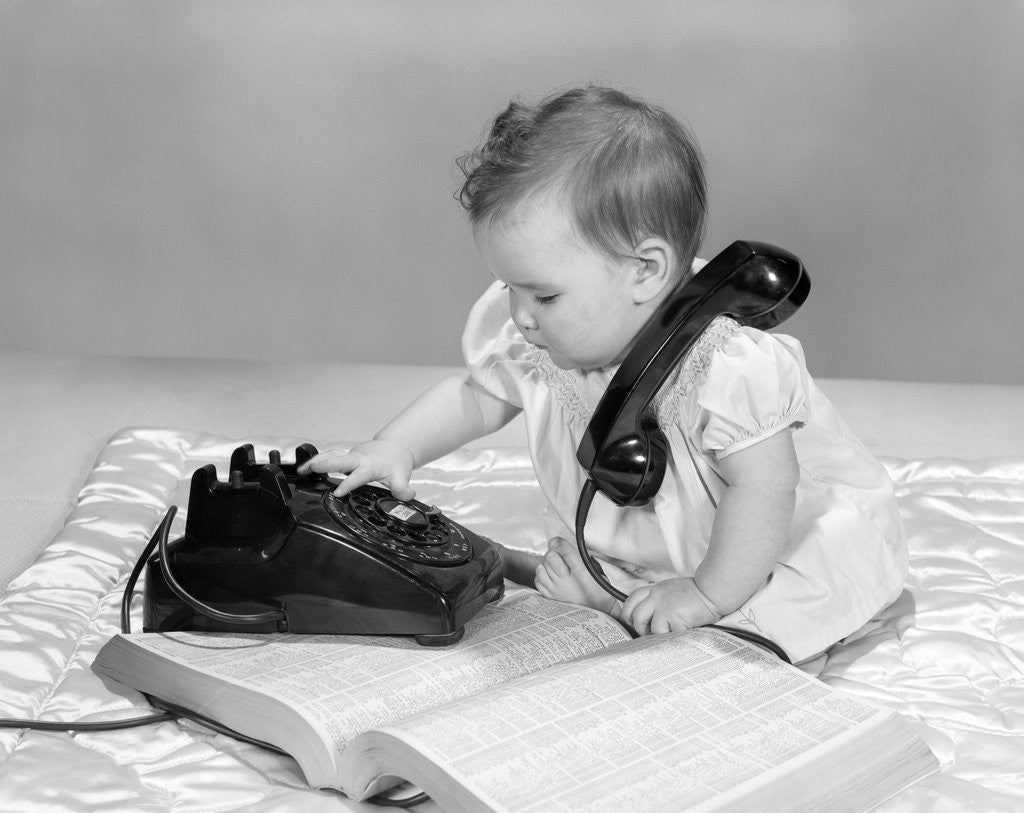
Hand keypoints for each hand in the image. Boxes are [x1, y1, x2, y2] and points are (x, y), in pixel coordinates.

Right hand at [296, 439, 415, 499]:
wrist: (395, 448)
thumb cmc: (396, 463)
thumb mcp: (402, 477)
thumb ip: (403, 488)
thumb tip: (408, 495)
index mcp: (370, 466)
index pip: (358, 475)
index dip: (348, 484)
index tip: (337, 492)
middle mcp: (358, 459)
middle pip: (340, 459)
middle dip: (326, 463)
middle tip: (311, 469)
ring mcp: (350, 456)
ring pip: (331, 455)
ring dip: (316, 461)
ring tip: (300, 470)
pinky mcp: (346, 456)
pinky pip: (329, 456)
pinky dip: (317, 460)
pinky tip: (304, 468)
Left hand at [621, 577, 723, 635]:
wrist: (713, 591)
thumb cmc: (697, 592)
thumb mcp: (673, 589)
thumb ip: (661, 599)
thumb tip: (652, 616)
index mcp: (656, 589)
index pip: (633, 598)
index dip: (628, 611)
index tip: (630, 621)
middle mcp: (657, 597)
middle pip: (636, 615)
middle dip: (640, 628)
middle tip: (649, 633)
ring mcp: (665, 608)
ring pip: (650, 628)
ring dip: (657, 635)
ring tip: (668, 634)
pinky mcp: (675, 618)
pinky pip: (668, 634)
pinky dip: (673, 637)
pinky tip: (681, 633)